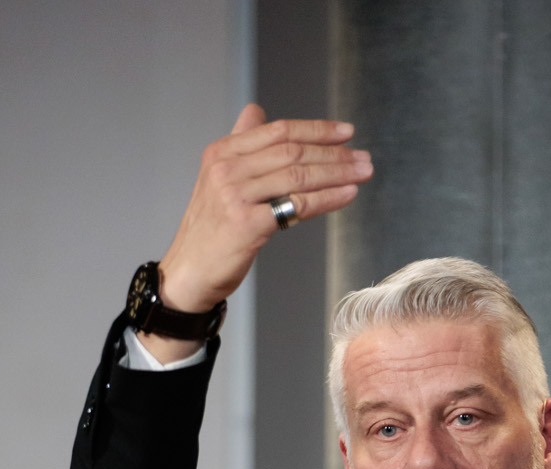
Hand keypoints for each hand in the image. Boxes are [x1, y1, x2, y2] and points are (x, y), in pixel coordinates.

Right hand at [142, 103, 372, 359]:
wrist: (188, 274)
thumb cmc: (209, 231)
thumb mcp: (218, 179)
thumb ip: (240, 145)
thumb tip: (255, 112)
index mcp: (222, 152)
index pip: (278, 131)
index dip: (316, 129)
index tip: (345, 132)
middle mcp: (227, 169)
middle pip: (291, 151)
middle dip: (333, 153)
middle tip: (363, 157)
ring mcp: (236, 196)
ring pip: (298, 176)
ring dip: (337, 173)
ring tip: (363, 173)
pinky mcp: (247, 225)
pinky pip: (297, 206)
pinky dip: (327, 198)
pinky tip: (347, 195)